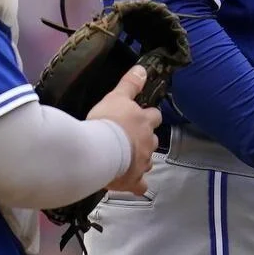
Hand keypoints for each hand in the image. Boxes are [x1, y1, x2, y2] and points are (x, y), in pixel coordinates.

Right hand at [87, 65, 162, 195]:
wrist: (99, 151)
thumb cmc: (107, 121)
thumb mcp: (116, 97)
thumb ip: (130, 83)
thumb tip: (143, 68)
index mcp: (144, 121)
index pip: (154, 116)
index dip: (148, 117)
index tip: (141, 117)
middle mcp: (147, 142)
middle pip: (153, 140)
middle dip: (145, 139)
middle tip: (131, 140)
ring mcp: (142, 162)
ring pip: (148, 160)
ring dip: (141, 159)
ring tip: (129, 159)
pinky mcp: (133, 180)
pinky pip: (140, 185)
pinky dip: (138, 185)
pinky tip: (134, 185)